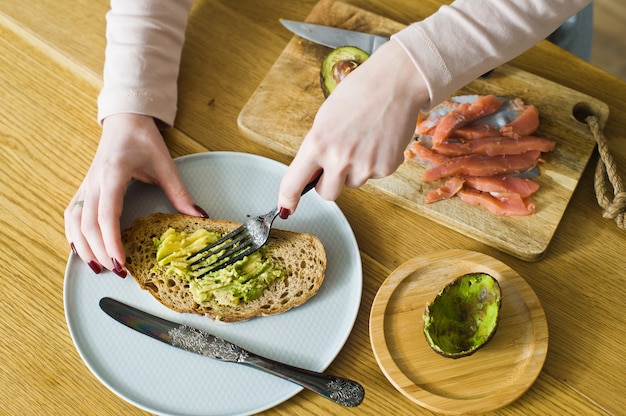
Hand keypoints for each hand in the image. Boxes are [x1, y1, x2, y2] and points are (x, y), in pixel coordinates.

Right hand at [65, 113, 206, 275]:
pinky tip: (80, 249)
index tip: (120, 262)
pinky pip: (72, 214)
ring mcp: (86, 185)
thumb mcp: (166, 165)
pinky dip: (73, 234)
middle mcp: (94, 182)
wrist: (125, 121)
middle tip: (116, 272)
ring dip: (83, 246)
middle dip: (99, 251)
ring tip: (97, 267)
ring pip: (75, 222)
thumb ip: (180, 193)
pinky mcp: (84, 188)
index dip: (111, 241)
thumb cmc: (143, 140)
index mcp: (113, 174)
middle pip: (88, 224)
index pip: (107, 215)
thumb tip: (198, 216)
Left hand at [277, 40, 429, 214]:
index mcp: (317, 144)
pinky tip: (378, 140)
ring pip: (352, 183)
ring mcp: (364, 166)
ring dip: (355, 169)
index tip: (286, 208)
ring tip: (363, 139)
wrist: (396, 83)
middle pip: (327, 194)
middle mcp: (339, 159)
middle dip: (330, 182)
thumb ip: (316, 149)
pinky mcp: (386, 167)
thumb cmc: (358, 94)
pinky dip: (375, 162)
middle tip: (338, 160)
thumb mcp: (325, 120)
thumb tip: (309, 175)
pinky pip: (374, 175)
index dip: (288, 200)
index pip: (294, 183)